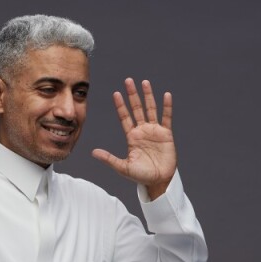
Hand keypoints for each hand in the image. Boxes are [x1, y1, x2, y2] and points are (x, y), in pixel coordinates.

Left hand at [92, 79, 175, 197]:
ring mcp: (154, 131)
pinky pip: (166, 117)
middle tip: (128, 80)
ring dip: (148, 96)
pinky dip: (167, 107)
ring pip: (150, 109)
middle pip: (136, 109)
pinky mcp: (166, 134)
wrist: (158, 181)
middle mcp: (142, 131)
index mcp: (131, 137)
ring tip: (144, 82)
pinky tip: (166, 95)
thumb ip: (109, 158)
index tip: (116, 93)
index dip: (120, 105)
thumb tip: (93, 153)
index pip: (125, 117)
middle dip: (132, 95)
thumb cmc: (140, 176)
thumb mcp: (123, 167)